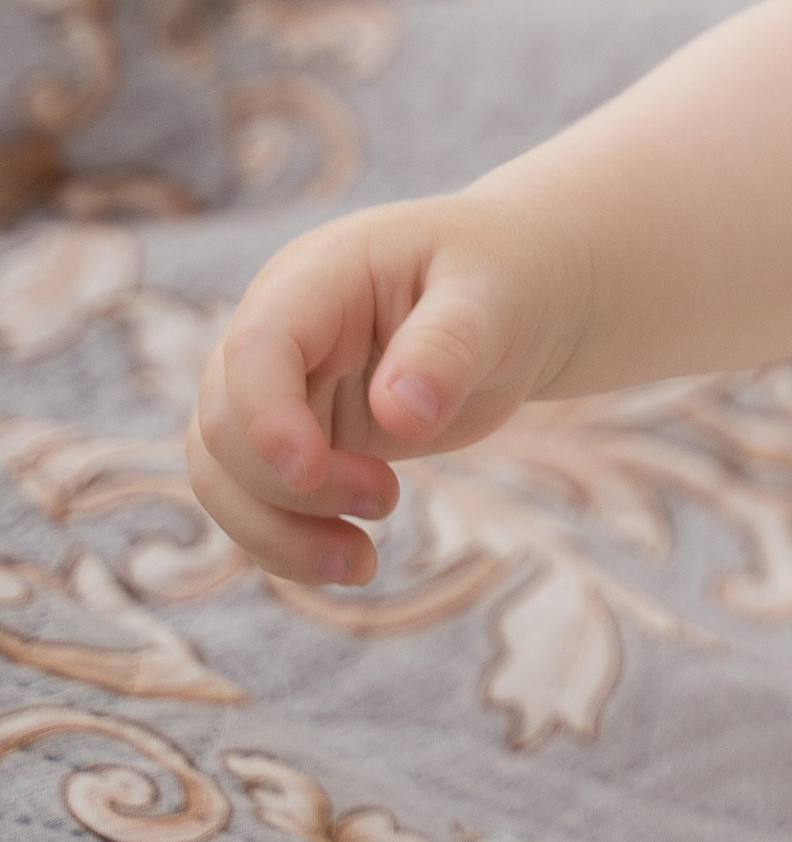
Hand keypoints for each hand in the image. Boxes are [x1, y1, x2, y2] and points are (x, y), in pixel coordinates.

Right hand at [186, 197, 584, 587]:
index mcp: (320, 275)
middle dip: (290, 488)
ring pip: (221, 474)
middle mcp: (283, 330)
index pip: (257, 347)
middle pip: (223, 423)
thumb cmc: (507, 280)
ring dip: (276, 534)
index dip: (265, 417)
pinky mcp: (301, 438)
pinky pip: (256, 501)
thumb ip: (448, 346)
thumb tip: (401, 414)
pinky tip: (353, 563)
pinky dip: (287, 544)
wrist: (520, 298)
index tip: (312, 472)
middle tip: (389, 501)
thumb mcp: (495, 297)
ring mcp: (283, 386)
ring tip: (363, 566)